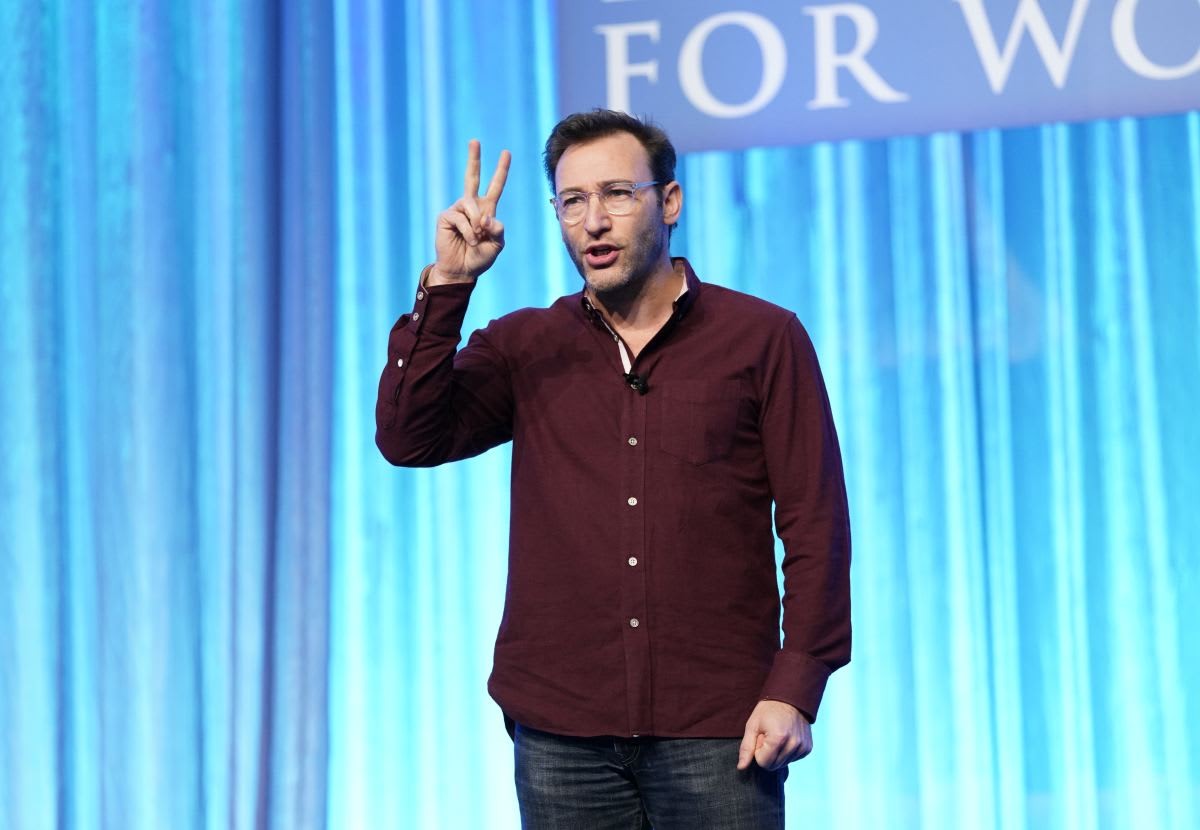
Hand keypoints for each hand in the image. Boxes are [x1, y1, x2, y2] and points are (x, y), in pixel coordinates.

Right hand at [430, 139, 510, 283]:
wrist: (462, 271)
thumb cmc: (479, 257)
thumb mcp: (497, 244)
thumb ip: (498, 229)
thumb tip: (485, 217)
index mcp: (486, 210)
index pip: (495, 186)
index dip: (501, 170)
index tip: (506, 153)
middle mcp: (471, 206)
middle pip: (472, 177)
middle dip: (474, 159)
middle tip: (474, 141)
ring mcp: (457, 210)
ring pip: (471, 205)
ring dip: (477, 225)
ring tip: (476, 239)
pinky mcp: (446, 217)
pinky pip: (461, 218)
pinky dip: (469, 231)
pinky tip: (468, 241)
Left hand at [737, 700, 811, 770]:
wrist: (789, 698)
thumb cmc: (768, 710)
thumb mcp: (752, 725)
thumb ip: (746, 748)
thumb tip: (741, 767)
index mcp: (778, 738)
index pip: (763, 763)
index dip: (758, 751)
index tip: (761, 737)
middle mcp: (793, 744)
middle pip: (774, 766)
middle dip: (767, 754)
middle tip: (768, 736)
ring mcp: (803, 747)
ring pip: (783, 764)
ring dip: (777, 753)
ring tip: (777, 736)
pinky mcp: (808, 748)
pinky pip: (792, 759)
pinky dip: (786, 752)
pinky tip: (786, 738)